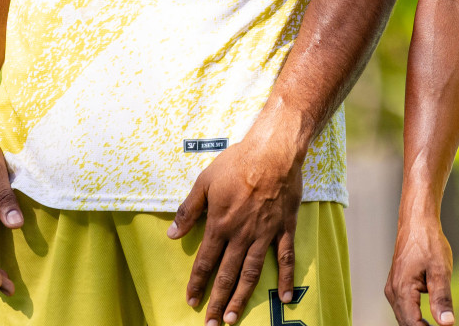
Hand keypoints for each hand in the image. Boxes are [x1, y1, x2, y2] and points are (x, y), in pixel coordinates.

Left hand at [169, 132, 303, 325]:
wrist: (274, 151)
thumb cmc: (237, 162)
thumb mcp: (204, 181)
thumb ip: (188, 210)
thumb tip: (172, 234)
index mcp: (220, 224)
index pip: (205, 262)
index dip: (197, 284)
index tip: (191, 302)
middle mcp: (241, 234)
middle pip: (226, 274)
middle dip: (217, 301)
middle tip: (212, 323)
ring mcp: (264, 233)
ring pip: (251, 273)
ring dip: (241, 297)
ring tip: (234, 318)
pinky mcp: (284, 228)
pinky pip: (285, 258)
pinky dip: (285, 278)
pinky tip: (285, 297)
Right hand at [386, 208, 455, 325]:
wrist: (417, 222)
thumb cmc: (427, 241)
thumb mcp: (440, 270)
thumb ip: (442, 299)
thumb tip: (446, 323)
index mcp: (402, 290)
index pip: (413, 324)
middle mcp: (393, 291)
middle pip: (405, 323)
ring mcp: (392, 288)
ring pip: (402, 316)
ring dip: (416, 324)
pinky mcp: (396, 284)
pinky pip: (402, 307)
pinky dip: (413, 315)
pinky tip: (425, 317)